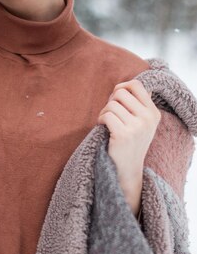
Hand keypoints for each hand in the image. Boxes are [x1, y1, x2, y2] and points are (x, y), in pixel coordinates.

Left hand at [97, 79, 161, 196]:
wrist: (128, 168)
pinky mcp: (124, 135)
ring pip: (112, 104)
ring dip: (104, 111)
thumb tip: (123, 86)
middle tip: (110, 113)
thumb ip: (136, 104)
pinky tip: (103, 127)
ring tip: (106, 122)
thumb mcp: (141, 122)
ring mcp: (137, 127)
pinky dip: (100, 119)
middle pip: (121, 93)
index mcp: (153, 113)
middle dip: (111, 100)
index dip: (122, 87)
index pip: (136, 85)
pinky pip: (106, 115)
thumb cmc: (130, 141)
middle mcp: (148, 118)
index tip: (116, 98)